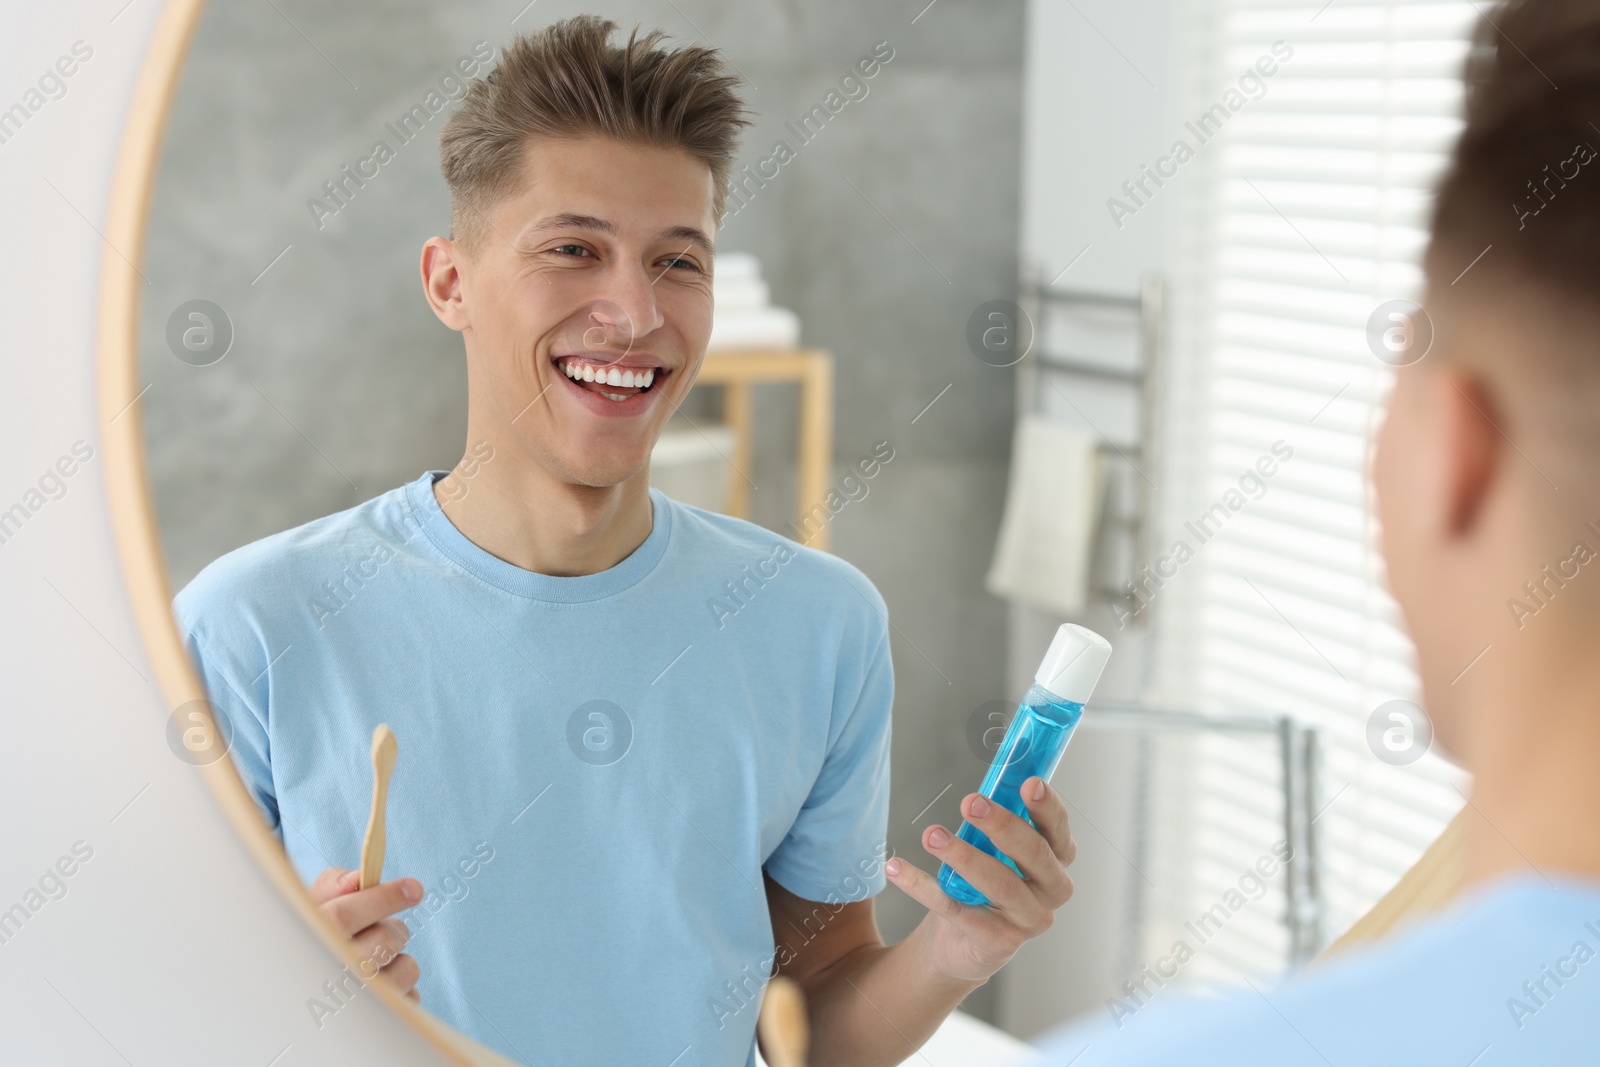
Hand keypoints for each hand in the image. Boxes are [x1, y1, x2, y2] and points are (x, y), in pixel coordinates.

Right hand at [308, 866, 423, 1001]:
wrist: (296, 999)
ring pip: (407, 968)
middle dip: (394, 928)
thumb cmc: (312, 941)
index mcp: (306, 942)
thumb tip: (358, 879)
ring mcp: (351, 1007)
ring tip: (377, 963)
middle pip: (384, 940)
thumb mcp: (310, 910)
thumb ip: (333, 886)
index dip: (384, 898)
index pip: (344, 915)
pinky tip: (380, 990)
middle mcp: (324, 978)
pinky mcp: (377, 1026)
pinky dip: (403, 987)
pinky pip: (412, 996)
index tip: (414, 888)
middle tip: (382, 931)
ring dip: (400, 958)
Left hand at [884, 776, 1076, 982]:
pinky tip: (896, 868)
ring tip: (931, 835)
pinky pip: (957, 910)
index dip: (1048, 807)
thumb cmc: (982, 883)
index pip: (1058, 831)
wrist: (961, 943)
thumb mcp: (993, 851)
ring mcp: (1028, 921)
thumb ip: (995, 824)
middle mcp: (1052, 892)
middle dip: (1002, 825)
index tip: (1030, 783)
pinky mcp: (998, 943)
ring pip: (1000, 884)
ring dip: (963, 856)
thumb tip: (976, 791)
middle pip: (1034, 855)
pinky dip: (923, 886)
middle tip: (970, 803)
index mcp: (1056, 861)